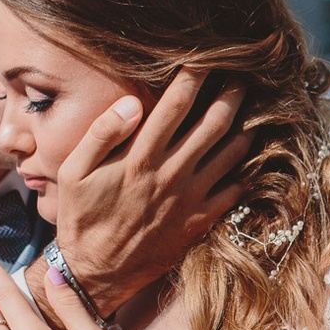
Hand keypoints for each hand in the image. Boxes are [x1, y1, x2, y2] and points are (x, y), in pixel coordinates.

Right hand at [52, 70, 252, 316]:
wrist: (97, 273)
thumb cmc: (82, 218)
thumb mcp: (74, 173)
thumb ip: (102, 134)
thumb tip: (132, 102)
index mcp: (140, 158)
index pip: (175, 106)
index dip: (194, 77)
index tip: (207, 56)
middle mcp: (171, 174)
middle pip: (213, 123)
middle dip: (231, 94)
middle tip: (243, 76)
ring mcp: (190, 199)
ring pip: (232, 154)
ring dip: (246, 126)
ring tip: (255, 108)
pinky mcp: (201, 221)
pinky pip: (235, 190)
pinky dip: (249, 169)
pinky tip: (254, 154)